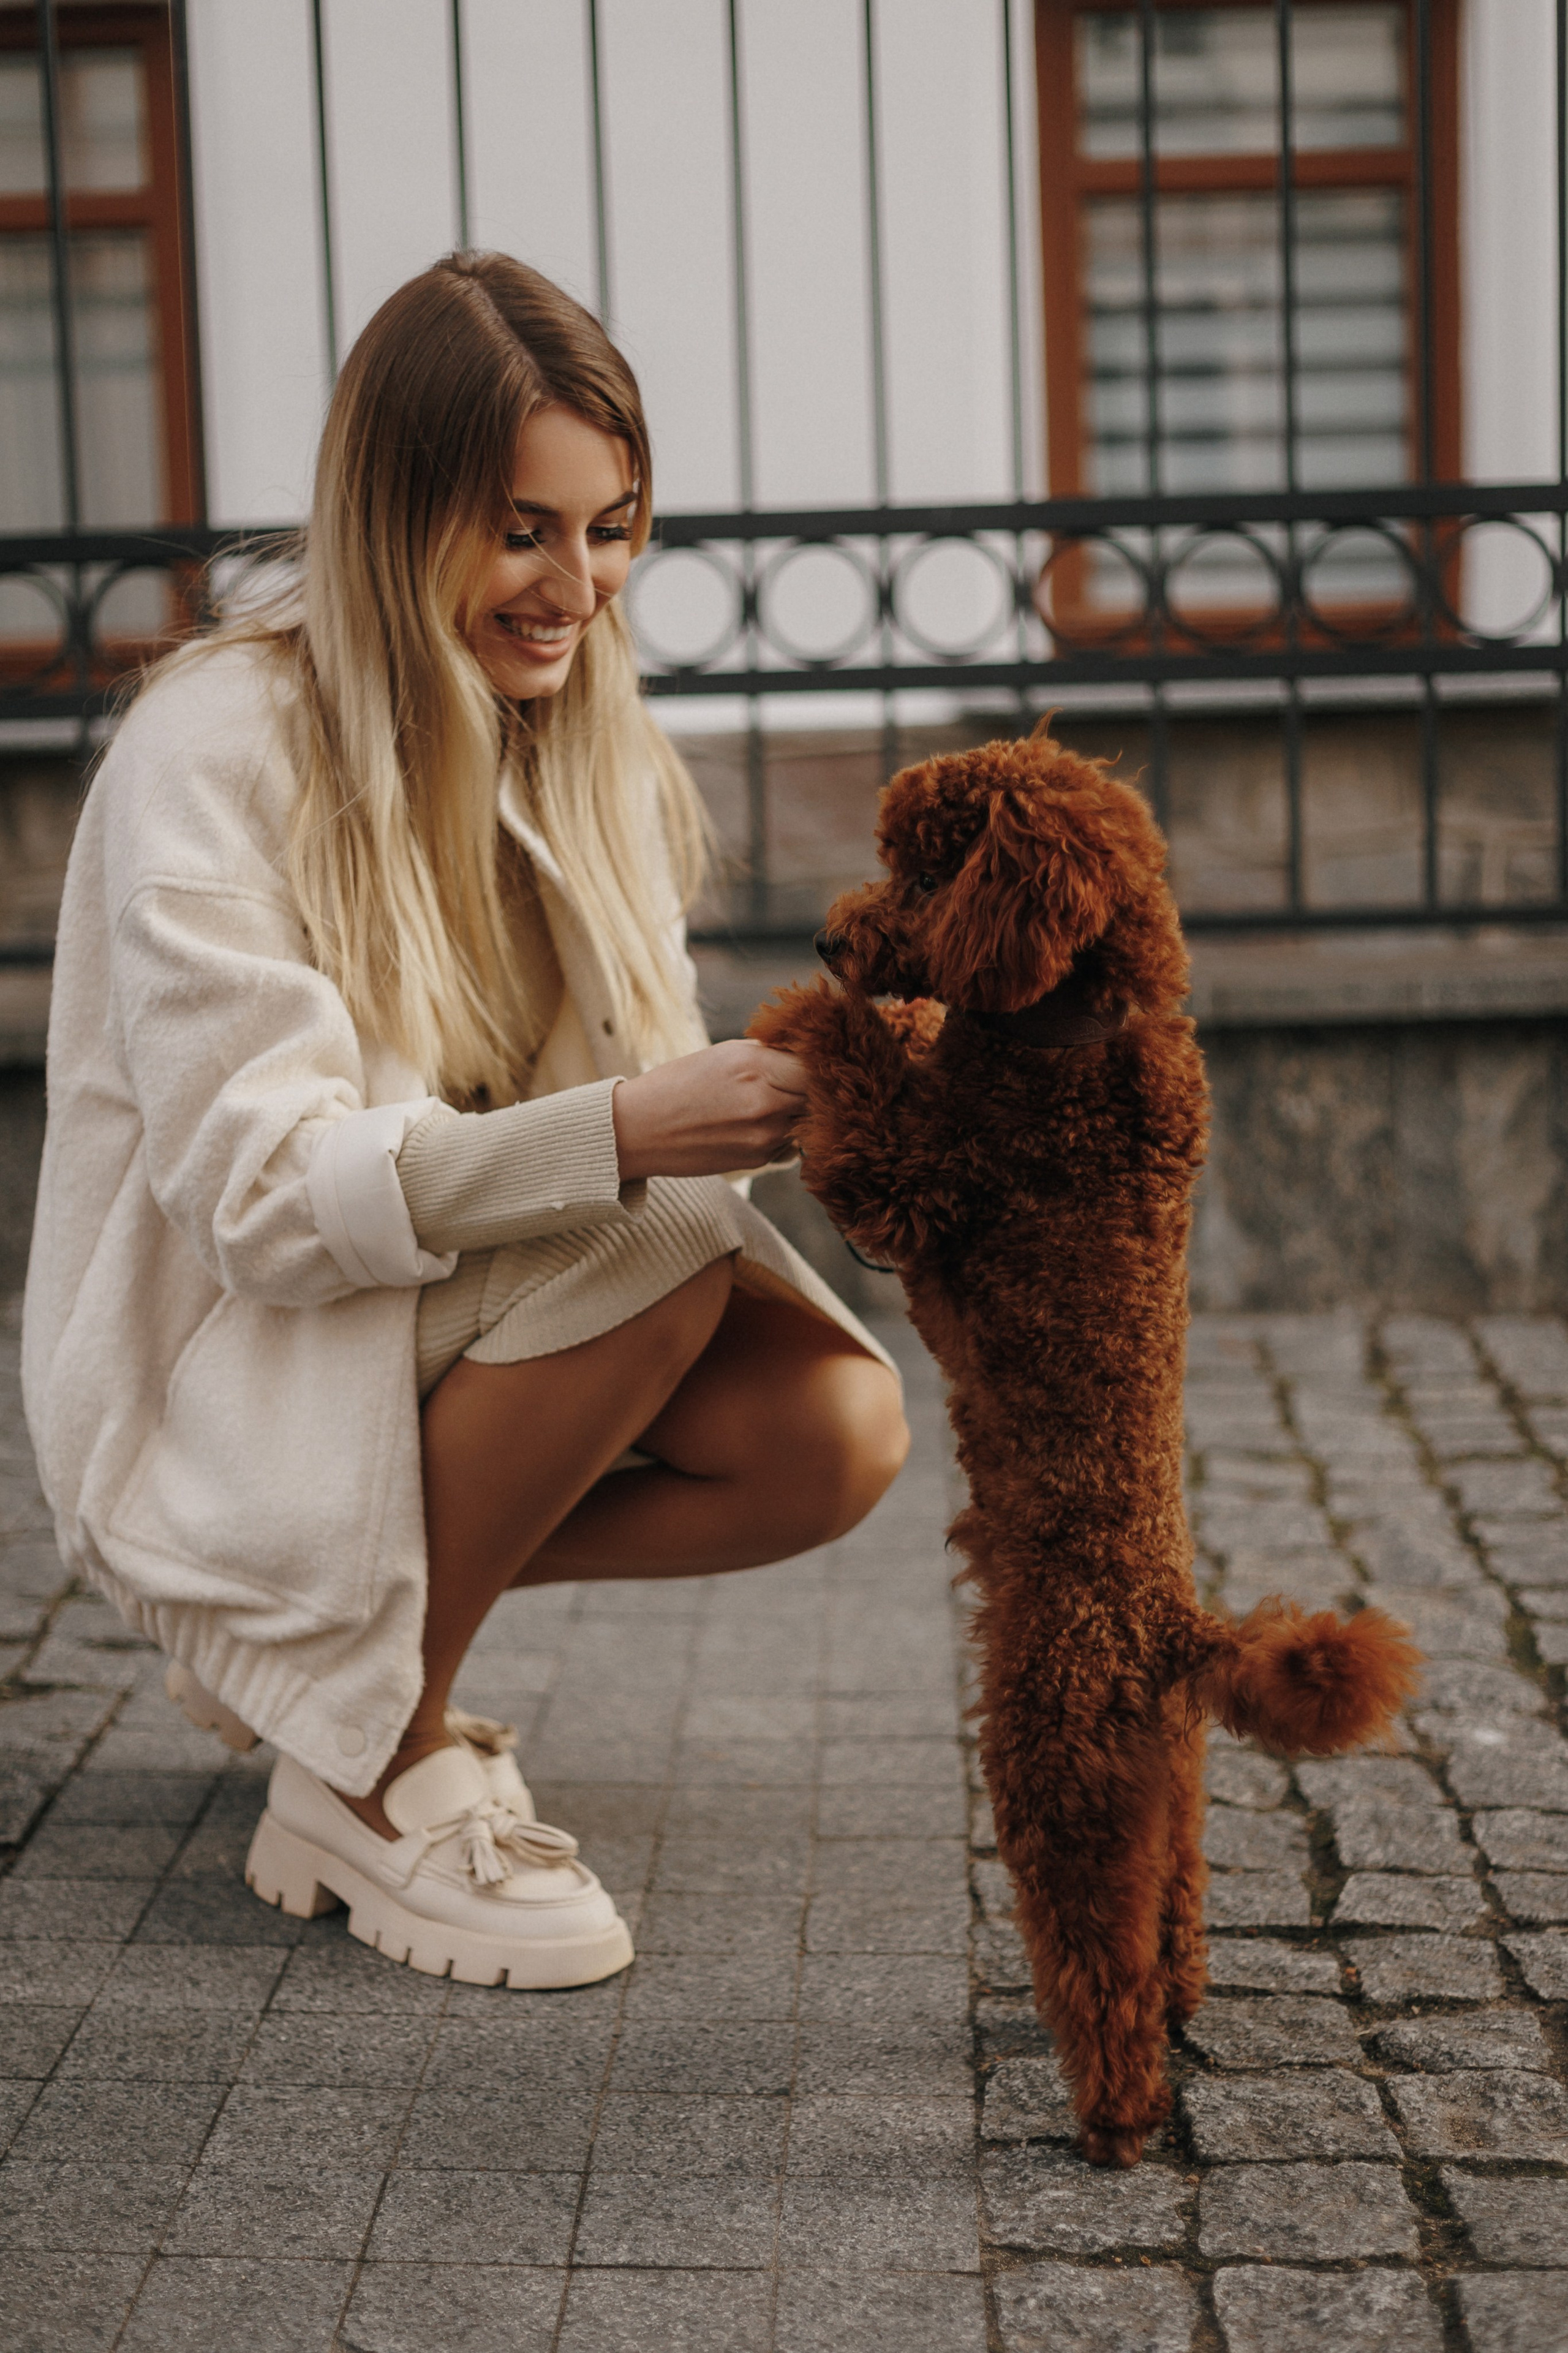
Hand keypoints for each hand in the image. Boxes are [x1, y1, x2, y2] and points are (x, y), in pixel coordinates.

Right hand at [612, 1040, 807, 1179]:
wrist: (640, 1130)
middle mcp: (768, 1104)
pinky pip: (790, 1142)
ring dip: (798, 1110)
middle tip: (798, 1079)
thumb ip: (772, 1054)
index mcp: (758, 1067)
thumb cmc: (680, 1083)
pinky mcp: (760, 1160)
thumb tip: (810, 1054)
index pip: (819, 1064)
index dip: (822, 1061)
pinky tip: (752, 1123)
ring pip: (808, 1119)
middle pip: (821, 1094)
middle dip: (815, 1087)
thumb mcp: (727, 1053)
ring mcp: (767, 1136)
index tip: (816, 1059)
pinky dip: (782, 1132)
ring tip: (767, 1100)